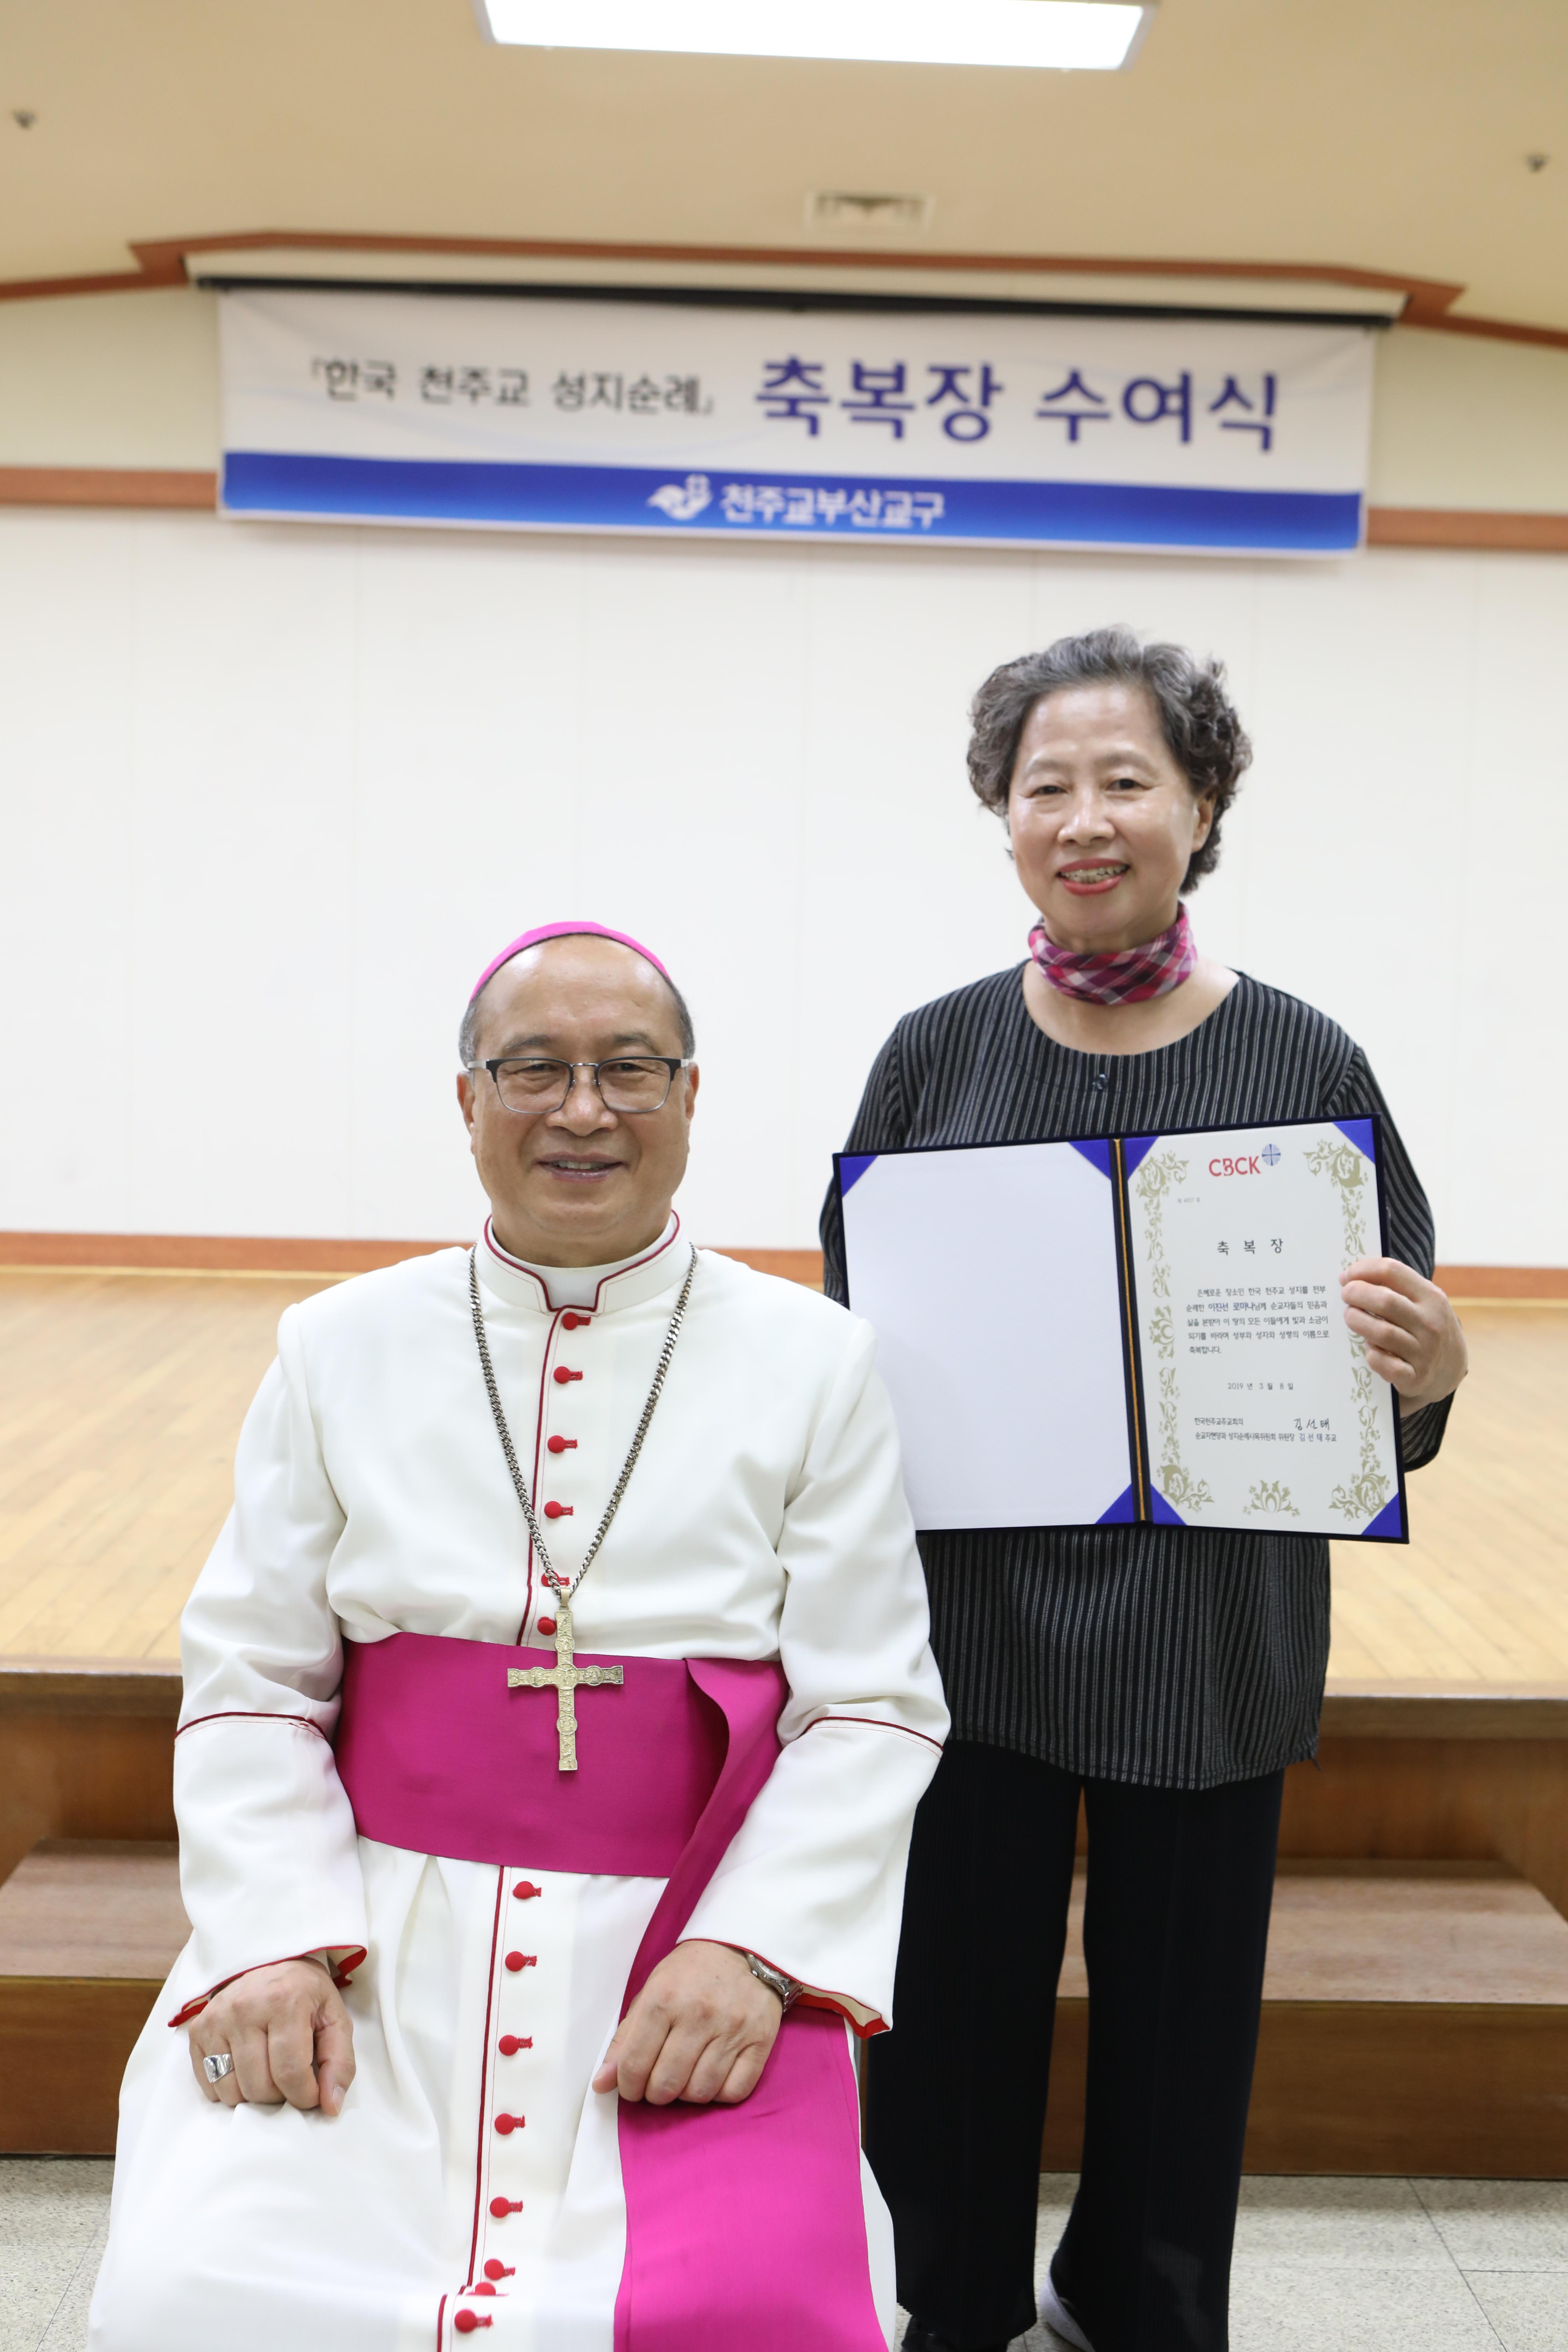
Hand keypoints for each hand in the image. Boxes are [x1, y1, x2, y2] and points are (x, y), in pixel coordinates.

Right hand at [187, 1957, 354, 2115]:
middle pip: (259, 2087)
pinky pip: (210, 2086)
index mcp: (284, 2001)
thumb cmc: (306, 1996)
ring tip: (268, 2071)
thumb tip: (331, 2106)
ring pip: (231, 2092)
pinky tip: (245, 2067)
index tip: (311, 2094)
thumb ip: (339, 2063)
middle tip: (289, 2077)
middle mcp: (245, 2008)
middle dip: (280, 2095)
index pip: (290, 2073)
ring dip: (253, 2095)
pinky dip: (229, 2089)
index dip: (304, 2096)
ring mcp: (217, 2019)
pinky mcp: (198, 2030)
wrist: (271, 1963)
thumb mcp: (334, 2020)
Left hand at [591, 1940, 781, 2107]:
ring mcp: (732, 2029)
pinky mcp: (760, 2041)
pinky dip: (718, 2094)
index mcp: (664, 1998)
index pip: (634, 2065)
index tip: (632, 2085)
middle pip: (666, 2085)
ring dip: (686, 2094)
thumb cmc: (691, 1973)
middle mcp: (698, 2014)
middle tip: (658, 2082)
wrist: (744, 1948)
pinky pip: (734, 2092)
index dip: (627, 2086)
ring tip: (685, 2076)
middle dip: (655, 2093)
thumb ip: (625, 2039)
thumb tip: (601, 2085)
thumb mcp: (651, 1992)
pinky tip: (712, 2076)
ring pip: (699, 2093)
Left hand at [1339, 1257, 1467, 1413]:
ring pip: (1381, 1332)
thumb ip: (1396, 1286)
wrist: (1450, 1367)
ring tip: (1350, 1317)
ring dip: (1357, 1321)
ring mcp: (1424, 1352)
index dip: (1363, 1270)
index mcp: (1431, 1297)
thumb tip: (1351, 1276)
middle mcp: (1430, 1323)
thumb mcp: (1423, 1301)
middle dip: (1356, 1294)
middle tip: (1346, 1295)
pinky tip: (1369, 1349)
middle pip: (1384, 1301)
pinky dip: (1372, 1355)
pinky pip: (1384, 1364)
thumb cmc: (1425, 1325)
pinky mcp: (1414, 1377)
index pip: (1392, 1271)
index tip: (1346, 1276)